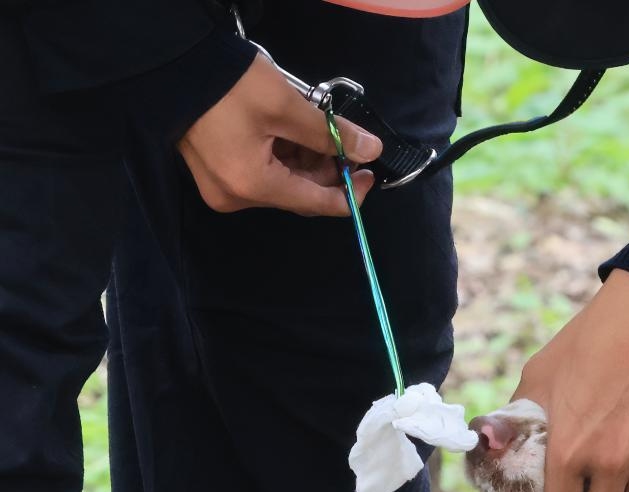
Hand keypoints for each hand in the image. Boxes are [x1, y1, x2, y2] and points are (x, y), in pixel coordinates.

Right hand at [177, 54, 381, 215]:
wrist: (171, 64)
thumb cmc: (229, 85)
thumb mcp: (287, 106)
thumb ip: (331, 133)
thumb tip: (371, 150)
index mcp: (254, 186)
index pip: (317, 205)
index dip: (351, 192)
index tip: (371, 172)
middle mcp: (237, 197)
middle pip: (300, 194)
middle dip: (328, 171)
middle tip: (348, 143)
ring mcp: (223, 187)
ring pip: (283, 183)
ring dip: (308, 161)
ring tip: (323, 131)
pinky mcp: (217, 172)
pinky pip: (262, 174)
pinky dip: (285, 157)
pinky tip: (297, 134)